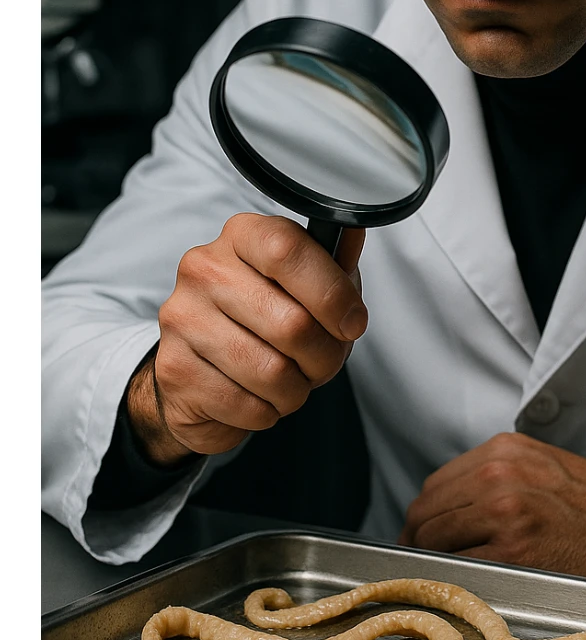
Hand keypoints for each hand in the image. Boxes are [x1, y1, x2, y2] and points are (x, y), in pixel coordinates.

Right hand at [127, 214, 366, 465]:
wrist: (200, 369)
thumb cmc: (264, 318)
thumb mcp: (307, 283)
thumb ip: (334, 261)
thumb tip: (356, 227)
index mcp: (242, 236)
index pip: (288, 250)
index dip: (332, 294)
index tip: (352, 323)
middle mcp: (205, 269)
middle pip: (292, 323)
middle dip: (324, 357)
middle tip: (322, 362)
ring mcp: (183, 318)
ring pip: (272, 372)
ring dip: (296, 390)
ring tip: (290, 382)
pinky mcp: (175, 370)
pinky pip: (246, 405)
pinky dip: (267, 412)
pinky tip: (259, 398)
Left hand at [398, 432, 585, 585]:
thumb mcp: (542, 467)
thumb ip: (496, 477)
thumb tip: (449, 509)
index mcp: (504, 451)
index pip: (435, 485)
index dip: (423, 517)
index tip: (423, 538)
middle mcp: (499, 474)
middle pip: (426, 512)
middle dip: (419, 542)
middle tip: (424, 566)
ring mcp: (504, 512)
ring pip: (433, 540)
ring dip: (430, 561)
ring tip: (443, 579)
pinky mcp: (513, 550)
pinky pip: (457, 567)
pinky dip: (452, 579)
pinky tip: (465, 587)